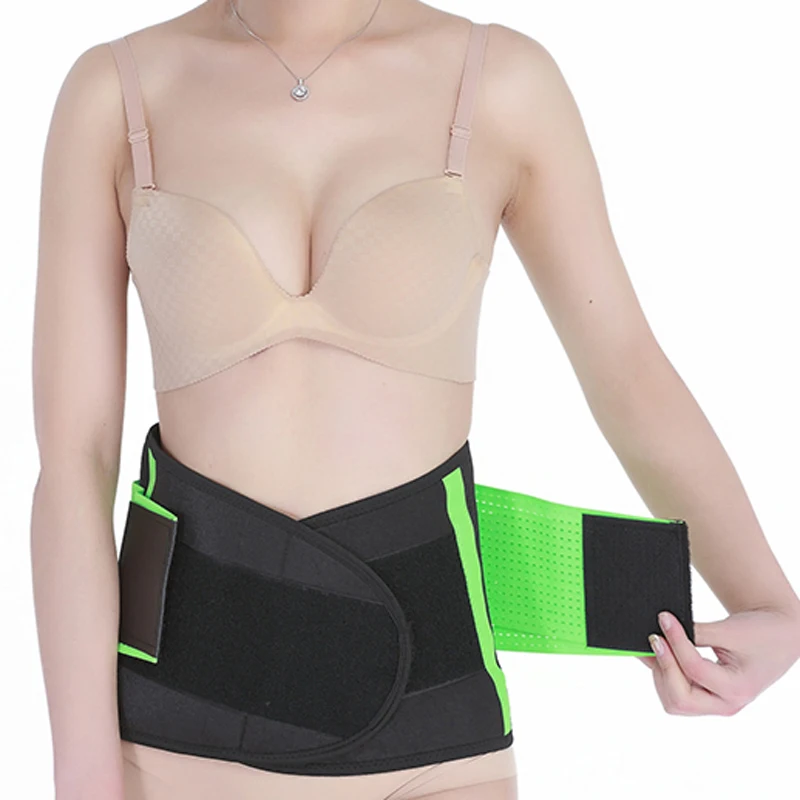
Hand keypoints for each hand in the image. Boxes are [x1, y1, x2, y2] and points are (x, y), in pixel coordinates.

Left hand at [637, 607, 799, 715]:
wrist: (779, 637)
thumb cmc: (760, 633)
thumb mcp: (730, 630)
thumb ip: (697, 633)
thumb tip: (661, 629)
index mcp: (737, 689)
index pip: (694, 670)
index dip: (675, 643)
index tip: (664, 618)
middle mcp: (726, 703)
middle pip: (680, 698)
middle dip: (664, 665)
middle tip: (654, 636)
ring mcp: (716, 703)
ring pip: (675, 701)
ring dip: (661, 672)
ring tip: (658, 642)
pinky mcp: (707, 697)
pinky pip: (677, 693)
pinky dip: (664, 674)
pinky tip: (660, 651)